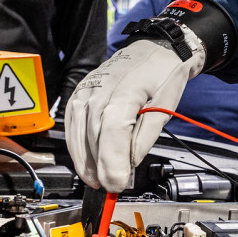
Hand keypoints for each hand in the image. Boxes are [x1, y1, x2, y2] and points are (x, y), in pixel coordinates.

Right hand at [65, 31, 204, 191]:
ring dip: (86, 162)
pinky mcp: (78, 94)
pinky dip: (77, 147)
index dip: (113, 163)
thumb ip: (146, 136)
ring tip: (97, 181)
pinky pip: (72, 125)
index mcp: (124, 92)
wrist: (154, 48)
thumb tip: (131, 162)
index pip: (113, 133)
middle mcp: (99, 90)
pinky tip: (85, 162)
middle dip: (101, 168)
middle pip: (94, 137)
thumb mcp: (166, 106)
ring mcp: (85, 91)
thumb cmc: (162, 74)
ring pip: (79, 134)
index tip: (118, 184)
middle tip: (111, 187)